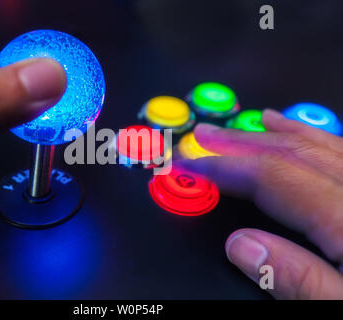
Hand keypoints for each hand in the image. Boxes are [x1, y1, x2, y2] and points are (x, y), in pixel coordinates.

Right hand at [179, 109, 342, 298]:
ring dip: (280, 133)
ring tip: (253, 121)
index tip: (188, 163)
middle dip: (241, 141)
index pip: (272, 176)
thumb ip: (298, 279)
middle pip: (292, 153)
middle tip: (204, 135)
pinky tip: (307, 138)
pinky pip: (342, 154)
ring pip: (322, 146)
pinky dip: (318, 140)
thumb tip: (242, 247)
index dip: (222, 166)